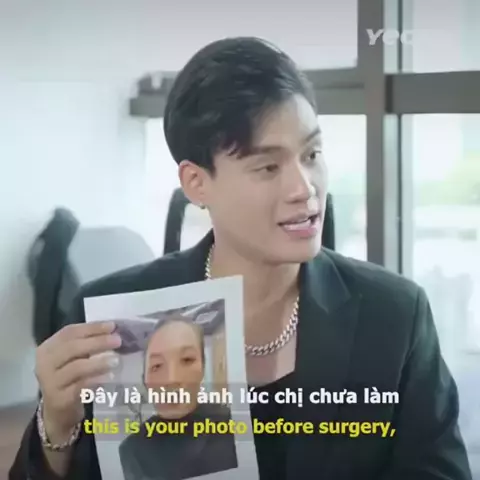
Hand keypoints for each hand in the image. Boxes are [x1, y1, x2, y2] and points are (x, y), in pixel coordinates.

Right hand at [35, 322, 121, 441]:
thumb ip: (87, 342)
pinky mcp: (58, 399)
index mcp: (48, 347)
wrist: (58, 410)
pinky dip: (96, 380)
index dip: (92, 327)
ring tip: (116, 360)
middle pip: (72, 348)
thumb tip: (112, 329)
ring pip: (76, 367)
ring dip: (99, 362)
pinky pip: (80, 387)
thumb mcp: (73, 357)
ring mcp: (50, 382)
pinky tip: (109, 377)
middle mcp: (44, 363)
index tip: (112, 326)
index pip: (70, 332)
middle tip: (118, 341)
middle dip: (98, 342)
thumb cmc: (69, 376)